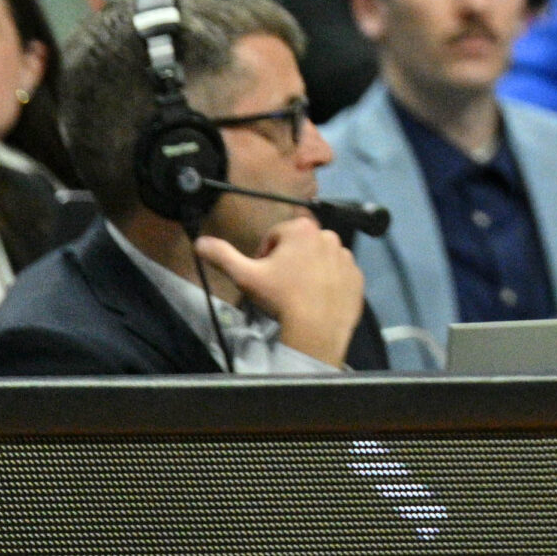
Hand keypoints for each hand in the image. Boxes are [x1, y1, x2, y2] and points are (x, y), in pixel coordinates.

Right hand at [195, 215, 365, 365]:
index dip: (264, 255)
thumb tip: (199, 242)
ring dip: (309, 270)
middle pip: (299, 245)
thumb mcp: (245, 276)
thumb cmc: (280, 297)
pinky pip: (339, 274)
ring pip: (320, 259)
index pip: (276, 235)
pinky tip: (316, 300)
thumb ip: (222, 256)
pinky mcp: (357, 276)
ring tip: (298, 294)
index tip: (263, 274)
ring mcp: (347, 256)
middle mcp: (329, 235)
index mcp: (302, 229)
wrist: (316, 327)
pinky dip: (328, 282)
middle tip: (279, 285)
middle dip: (288, 260)